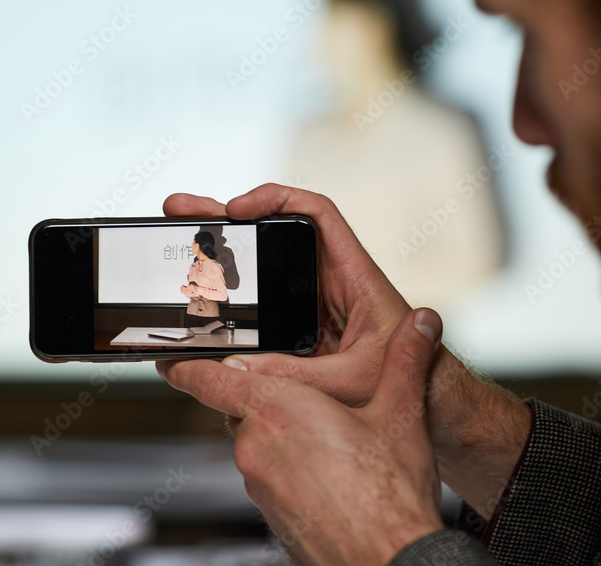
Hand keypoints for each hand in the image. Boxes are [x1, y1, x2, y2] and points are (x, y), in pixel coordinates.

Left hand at [158, 308, 445, 563]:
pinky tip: (332, 475)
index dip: (185, 365)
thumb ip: (406, 360)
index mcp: (279, 409)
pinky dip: (291, 469)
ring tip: (335, 443)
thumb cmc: (387, 497)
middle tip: (314, 402)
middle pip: (243, 409)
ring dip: (285, 437)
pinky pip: (270, 477)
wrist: (387, 559)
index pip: (210, 379)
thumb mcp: (401, 413)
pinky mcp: (270, 513)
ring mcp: (259, 485)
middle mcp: (257, 446)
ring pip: (259, 444)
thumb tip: (420, 326)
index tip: (169, 358)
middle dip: (271, 401)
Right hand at [159, 185, 531, 518]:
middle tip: (181, 208)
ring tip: (175, 238)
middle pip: (273, 233)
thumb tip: (240, 372)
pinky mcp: (297, 326)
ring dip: (219, 251)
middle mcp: (327, 280)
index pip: (315, 213)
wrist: (425, 401)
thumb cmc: (410, 380)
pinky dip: (228, 296)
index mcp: (352, 274)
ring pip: (261, 265)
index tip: (239, 208)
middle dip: (225, 218)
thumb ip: (300, 377)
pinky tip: (197, 293)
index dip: (276, 199)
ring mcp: (309, 301)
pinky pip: (258, 302)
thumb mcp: (352, 379)